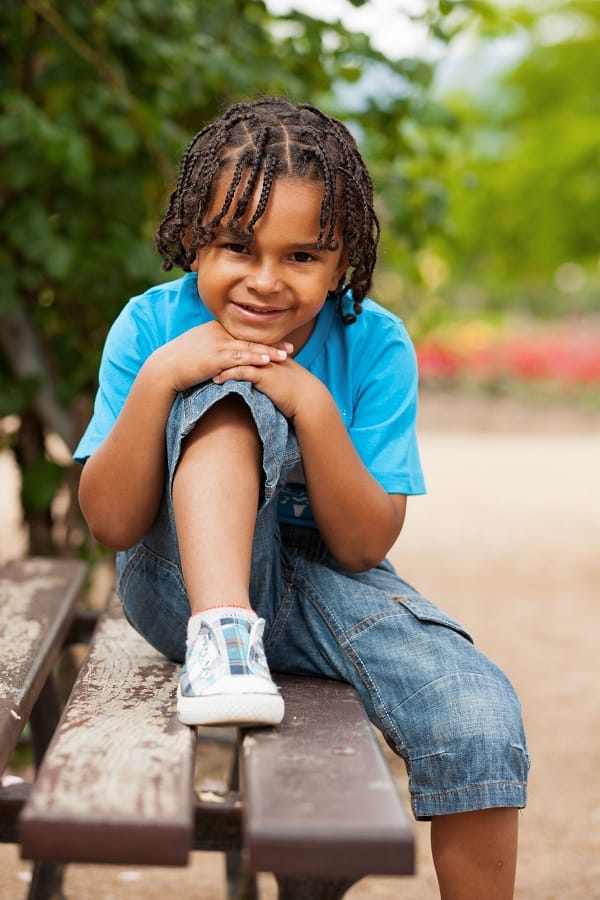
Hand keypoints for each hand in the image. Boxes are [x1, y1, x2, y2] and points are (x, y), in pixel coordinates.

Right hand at [151, 320, 292, 393]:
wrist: (164, 369)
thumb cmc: (178, 363)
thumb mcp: (197, 350)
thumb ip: (212, 349)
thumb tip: (223, 358)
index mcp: (215, 329)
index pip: (244, 333)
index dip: (262, 338)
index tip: (279, 342)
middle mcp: (218, 333)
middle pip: (250, 338)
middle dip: (271, 343)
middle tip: (290, 347)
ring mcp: (217, 344)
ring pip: (248, 347)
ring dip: (269, 351)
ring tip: (286, 355)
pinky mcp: (215, 357)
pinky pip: (240, 358)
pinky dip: (255, 358)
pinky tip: (268, 361)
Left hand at [212, 354, 321, 420]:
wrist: (308, 399)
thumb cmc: (294, 391)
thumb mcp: (279, 377)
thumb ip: (266, 372)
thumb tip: (253, 375)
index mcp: (266, 353)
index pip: (242, 345)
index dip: (226, 347)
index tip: (210, 351)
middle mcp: (264, 355)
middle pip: (236, 348)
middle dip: (217, 351)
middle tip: (199, 357)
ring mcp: (264, 364)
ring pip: (236, 358)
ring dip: (219, 364)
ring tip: (203, 370)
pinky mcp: (264, 375)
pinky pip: (241, 372)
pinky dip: (227, 375)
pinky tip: (216, 380)